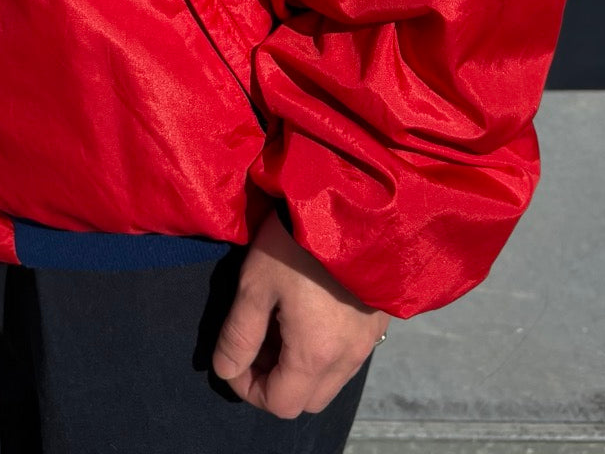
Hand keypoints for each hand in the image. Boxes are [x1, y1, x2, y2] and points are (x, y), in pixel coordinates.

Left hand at [212, 209, 388, 418]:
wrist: (353, 201)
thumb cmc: (297, 241)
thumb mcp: (256, 283)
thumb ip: (239, 334)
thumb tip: (224, 369)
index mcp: (316, 355)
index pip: (279, 403)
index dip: (248, 388)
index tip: (233, 357)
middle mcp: (349, 357)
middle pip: (308, 399)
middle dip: (276, 383)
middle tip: (257, 343)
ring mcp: (369, 340)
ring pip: (332, 380)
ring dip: (301, 368)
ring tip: (281, 325)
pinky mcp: (380, 319)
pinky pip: (349, 356)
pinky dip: (325, 351)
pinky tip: (310, 313)